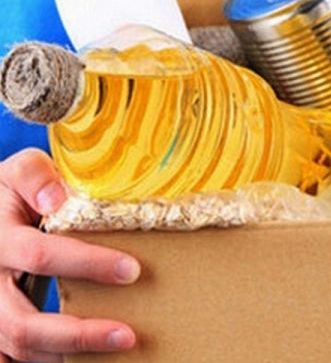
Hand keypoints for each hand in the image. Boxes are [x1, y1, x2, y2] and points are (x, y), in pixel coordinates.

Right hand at [0, 149, 138, 361]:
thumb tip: (55, 197)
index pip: (40, 256)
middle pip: (22, 322)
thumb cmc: (14, 192)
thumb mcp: (17, 172)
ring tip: (120, 346)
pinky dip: (51, 359)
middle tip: (127, 334)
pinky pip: (15, 355)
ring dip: (70, 353)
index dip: (86, 264)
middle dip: (77, 332)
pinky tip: (90, 360)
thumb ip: (33, 176)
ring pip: (19, 345)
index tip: (131, 270)